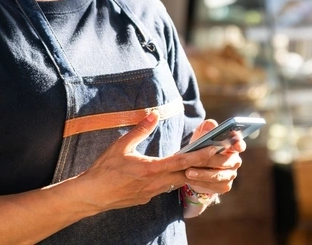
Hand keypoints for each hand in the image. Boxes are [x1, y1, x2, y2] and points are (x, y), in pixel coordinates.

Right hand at [68, 111, 217, 214]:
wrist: (92, 195)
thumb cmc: (105, 169)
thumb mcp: (121, 146)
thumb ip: (140, 130)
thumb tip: (154, 114)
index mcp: (152, 169)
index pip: (182, 161)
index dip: (200, 155)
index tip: (215, 149)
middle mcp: (156, 183)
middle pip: (187, 174)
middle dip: (204, 165)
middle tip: (219, 156)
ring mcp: (152, 192)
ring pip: (178, 182)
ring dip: (192, 173)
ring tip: (204, 162)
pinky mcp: (147, 197)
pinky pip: (167, 187)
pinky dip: (177, 179)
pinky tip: (179, 173)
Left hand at [184, 119, 244, 194]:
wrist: (195, 170)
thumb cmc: (200, 149)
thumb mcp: (200, 138)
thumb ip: (205, 129)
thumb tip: (211, 124)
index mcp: (231, 146)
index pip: (239, 144)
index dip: (239, 144)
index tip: (236, 144)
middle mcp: (234, 161)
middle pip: (224, 161)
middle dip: (207, 160)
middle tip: (194, 160)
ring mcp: (231, 174)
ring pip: (218, 175)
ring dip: (202, 174)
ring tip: (188, 172)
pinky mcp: (225, 186)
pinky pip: (213, 185)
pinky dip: (200, 182)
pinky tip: (190, 179)